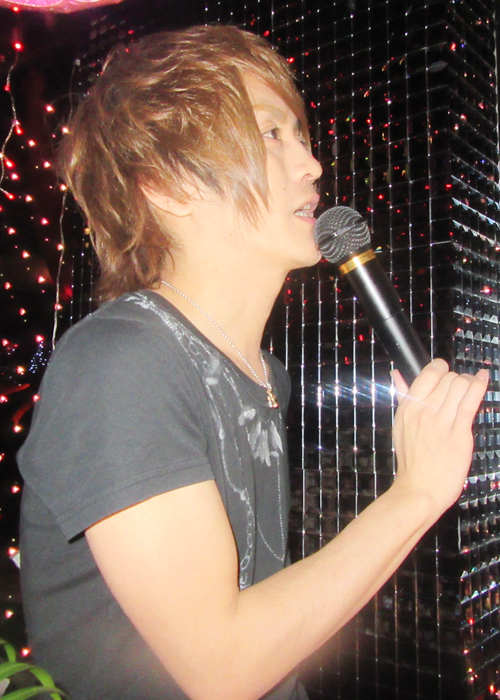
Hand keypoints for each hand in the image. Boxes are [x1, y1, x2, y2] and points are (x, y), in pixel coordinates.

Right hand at [391, 358, 487, 521]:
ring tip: (471, 387)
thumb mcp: (401, 424)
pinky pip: (471, 401)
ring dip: (469, 383)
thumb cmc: (411, 460)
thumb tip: (397, 374)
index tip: (445, 373)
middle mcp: (424, 411)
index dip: (441, 368)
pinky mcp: (459, 434)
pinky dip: (480, 385)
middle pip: (448, 378)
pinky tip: (483, 377)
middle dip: (457, 379)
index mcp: (408, 408)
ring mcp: (442, 422)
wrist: (419, 489)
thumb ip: (402, 396)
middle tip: (460, 388)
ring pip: (461, 386)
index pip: (428, 373)